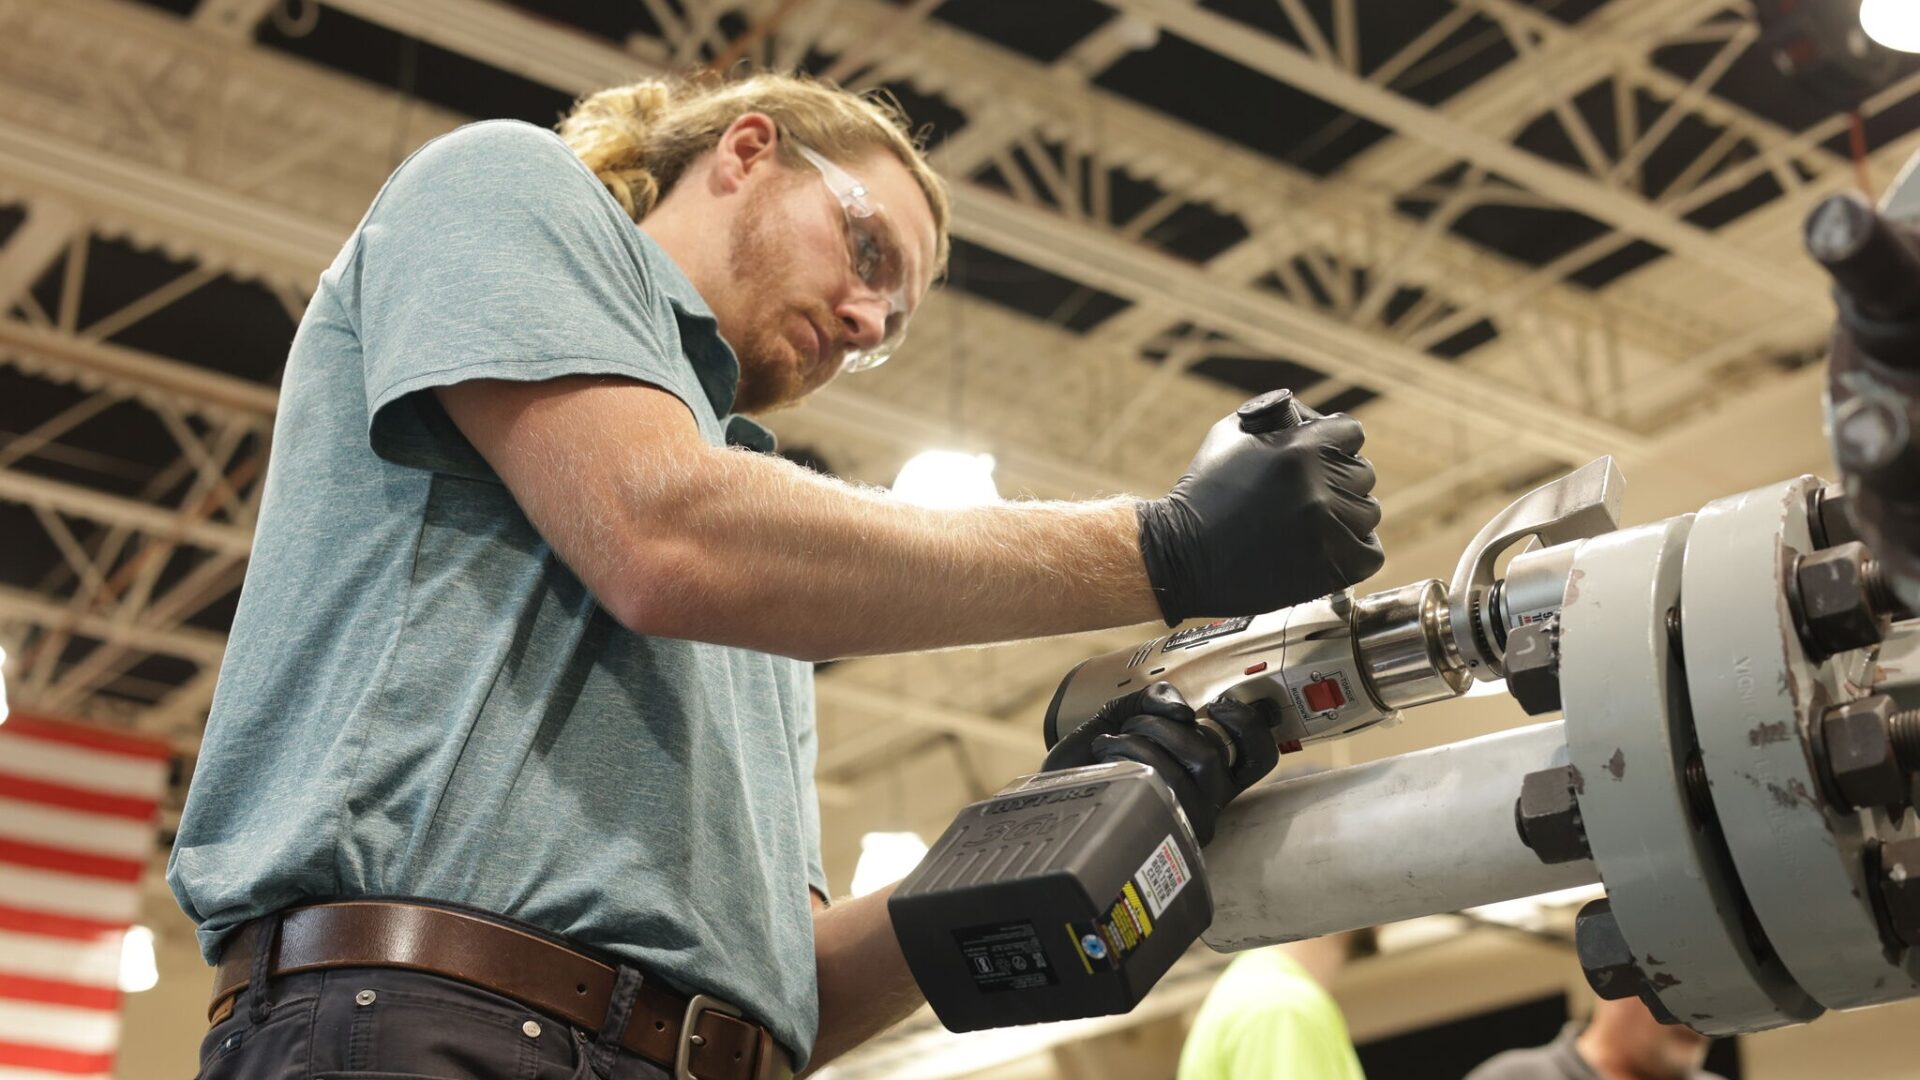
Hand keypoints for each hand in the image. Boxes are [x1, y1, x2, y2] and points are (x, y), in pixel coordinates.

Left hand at [1042, 682, 1279, 845]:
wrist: (1048, 798)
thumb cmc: (1088, 762)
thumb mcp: (1122, 716)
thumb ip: (1153, 700)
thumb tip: (1182, 707)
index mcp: (1209, 775)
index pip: (1257, 756)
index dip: (1248, 725)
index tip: (1215, 705)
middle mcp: (1207, 802)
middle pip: (1212, 752)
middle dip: (1163, 724)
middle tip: (1130, 725)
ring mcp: (1188, 820)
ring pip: (1192, 763)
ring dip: (1144, 736)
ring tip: (1109, 743)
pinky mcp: (1165, 830)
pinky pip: (1165, 778)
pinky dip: (1129, 752)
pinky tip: (1104, 758)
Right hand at [1137, 392, 1384, 623]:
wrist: (1180, 555)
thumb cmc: (1203, 492)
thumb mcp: (1231, 434)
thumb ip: (1277, 418)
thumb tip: (1313, 418)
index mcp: (1301, 449)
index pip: (1352, 434)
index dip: (1335, 444)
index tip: (1321, 458)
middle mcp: (1320, 487)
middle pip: (1362, 475)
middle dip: (1337, 481)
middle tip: (1307, 496)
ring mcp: (1328, 530)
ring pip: (1368, 513)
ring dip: (1346, 516)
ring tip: (1313, 524)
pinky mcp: (1331, 568)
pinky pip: (1370, 553)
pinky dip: (1355, 550)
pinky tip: (1328, 547)